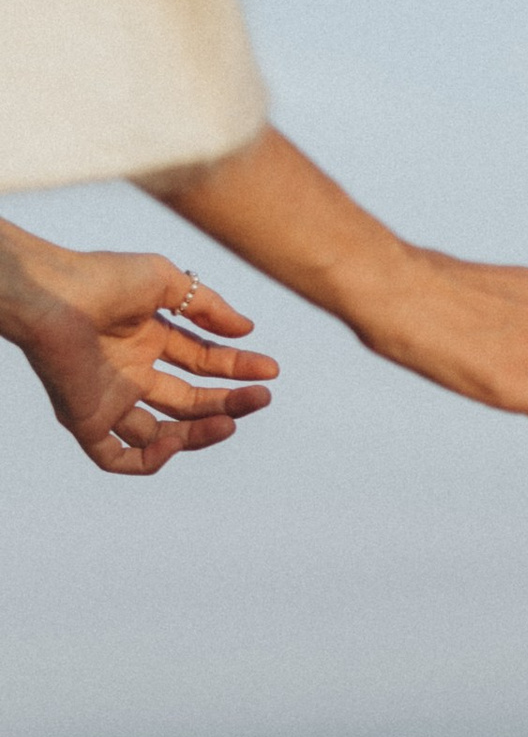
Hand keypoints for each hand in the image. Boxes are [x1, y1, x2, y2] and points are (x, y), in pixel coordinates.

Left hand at [0, 228, 275, 475]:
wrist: (49, 294)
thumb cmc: (100, 278)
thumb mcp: (166, 282)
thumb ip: (208, 307)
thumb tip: (248, 331)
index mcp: (145, 340)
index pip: (201, 362)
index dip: (237, 367)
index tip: (270, 369)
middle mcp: (128, 373)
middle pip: (189, 400)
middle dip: (228, 400)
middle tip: (261, 396)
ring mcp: (107, 399)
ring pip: (161, 434)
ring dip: (200, 433)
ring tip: (231, 421)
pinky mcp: (84, 420)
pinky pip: (117, 457)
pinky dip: (148, 459)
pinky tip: (174, 439)